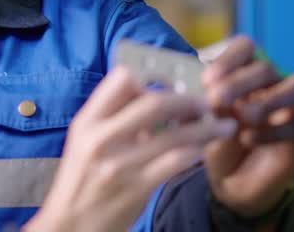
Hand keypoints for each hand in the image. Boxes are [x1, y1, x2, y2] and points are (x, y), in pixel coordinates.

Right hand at [25, 66, 237, 231]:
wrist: (70, 225)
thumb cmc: (83, 181)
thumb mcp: (85, 142)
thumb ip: (114, 118)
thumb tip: (153, 94)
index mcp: (88, 121)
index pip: (122, 79)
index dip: (153, 76)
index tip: (174, 81)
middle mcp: (101, 138)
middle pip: (154, 102)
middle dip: (188, 100)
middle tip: (206, 103)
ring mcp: (119, 164)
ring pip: (174, 134)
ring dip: (205, 127)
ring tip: (223, 126)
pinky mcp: (136, 188)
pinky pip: (176, 162)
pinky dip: (195, 151)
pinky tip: (204, 149)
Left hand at [201, 36, 293, 218]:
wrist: (232, 181)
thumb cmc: (219, 142)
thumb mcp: (206, 124)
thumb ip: (209, 107)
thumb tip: (212, 94)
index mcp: (245, 72)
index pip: (246, 48)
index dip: (229, 58)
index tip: (207, 80)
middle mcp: (272, 83)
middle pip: (266, 68)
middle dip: (240, 82)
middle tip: (217, 100)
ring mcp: (293, 106)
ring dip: (267, 100)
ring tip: (242, 118)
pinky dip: (272, 131)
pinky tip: (248, 139)